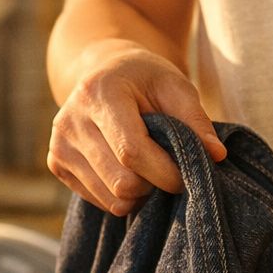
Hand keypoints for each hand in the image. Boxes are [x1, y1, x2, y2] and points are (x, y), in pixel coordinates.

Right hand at [47, 40, 225, 214]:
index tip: (187, 175)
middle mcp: (70, 121)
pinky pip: (100, 201)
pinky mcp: (56, 164)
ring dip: (140, 194)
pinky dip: (122, 195)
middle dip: (154, 184)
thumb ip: (195, 120)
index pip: (131, 151)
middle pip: (121, 181)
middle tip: (169, 170)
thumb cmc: (144, 79)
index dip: (165, 172)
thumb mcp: (174, 85)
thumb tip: (216, 156)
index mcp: (99, 95)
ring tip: (149, 168)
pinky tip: (129, 170)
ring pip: (111, 198)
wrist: (101, 70)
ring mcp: (59, 145)